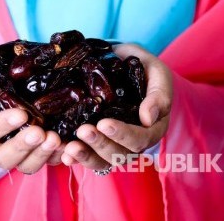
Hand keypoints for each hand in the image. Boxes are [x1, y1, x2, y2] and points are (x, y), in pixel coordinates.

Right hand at [0, 56, 63, 173]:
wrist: (13, 78)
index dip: (2, 126)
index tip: (21, 114)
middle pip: (5, 157)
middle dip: (23, 146)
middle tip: (39, 132)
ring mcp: (21, 150)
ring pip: (27, 165)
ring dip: (42, 154)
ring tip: (55, 139)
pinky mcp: (40, 151)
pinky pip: (48, 161)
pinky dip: (59, 156)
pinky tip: (69, 146)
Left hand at [61, 44, 172, 169]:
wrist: (123, 62)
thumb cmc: (145, 68)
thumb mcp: (157, 74)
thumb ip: (159, 95)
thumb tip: (147, 118)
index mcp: (152, 129)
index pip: (140, 139)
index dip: (122, 134)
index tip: (104, 123)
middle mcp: (134, 142)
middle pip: (119, 154)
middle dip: (100, 144)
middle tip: (83, 131)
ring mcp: (114, 145)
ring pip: (102, 161)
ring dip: (85, 156)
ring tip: (69, 148)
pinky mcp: (97, 143)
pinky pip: (88, 157)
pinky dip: (76, 158)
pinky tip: (64, 154)